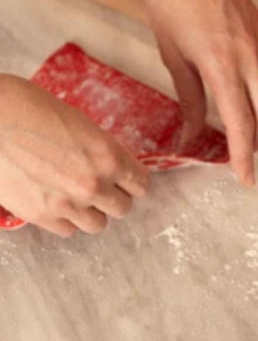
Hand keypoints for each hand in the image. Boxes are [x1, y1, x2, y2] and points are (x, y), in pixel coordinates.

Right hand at [0, 74, 150, 235]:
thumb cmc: (34, 110)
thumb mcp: (83, 126)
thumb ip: (102, 151)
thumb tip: (111, 167)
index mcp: (109, 157)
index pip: (140, 184)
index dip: (133, 182)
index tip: (127, 181)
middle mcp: (93, 185)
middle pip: (122, 208)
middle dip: (114, 197)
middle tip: (102, 188)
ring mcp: (65, 204)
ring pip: (97, 225)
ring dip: (92, 212)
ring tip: (79, 198)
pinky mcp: (38, 215)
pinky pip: (67, 230)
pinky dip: (66, 220)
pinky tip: (58, 204)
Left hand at [133, 0, 257, 186]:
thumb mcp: (171, 52)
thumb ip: (188, 96)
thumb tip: (191, 133)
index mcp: (223, 64)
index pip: (240, 123)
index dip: (243, 155)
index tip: (246, 179)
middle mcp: (250, 54)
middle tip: (241, 158)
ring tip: (244, 132)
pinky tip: (249, 96)